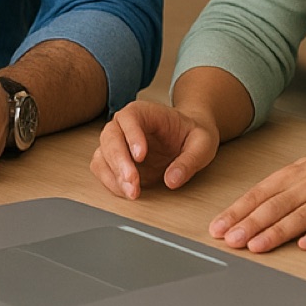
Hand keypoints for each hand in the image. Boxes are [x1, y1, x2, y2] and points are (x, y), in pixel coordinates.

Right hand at [91, 101, 221, 198]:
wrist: (187, 139)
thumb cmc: (192, 135)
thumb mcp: (202, 144)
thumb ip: (190, 160)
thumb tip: (173, 179)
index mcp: (145, 112)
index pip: (129, 117)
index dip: (131, 136)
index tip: (140, 156)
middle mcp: (125, 125)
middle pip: (110, 138)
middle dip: (119, 162)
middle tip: (133, 182)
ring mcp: (118, 143)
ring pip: (103, 155)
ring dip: (113, 176)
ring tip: (132, 193)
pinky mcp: (116, 161)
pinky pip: (103, 170)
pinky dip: (111, 183)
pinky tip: (127, 192)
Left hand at [207, 130, 305, 251]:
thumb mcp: (304, 168)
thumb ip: (280, 187)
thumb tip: (251, 204)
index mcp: (293, 176)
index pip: (258, 195)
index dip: (237, 212)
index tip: (218, 227)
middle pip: (273, 207)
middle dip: (249, 224)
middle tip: (230, 240)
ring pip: (298, 217)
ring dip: (276, 233)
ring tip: (256, 246)